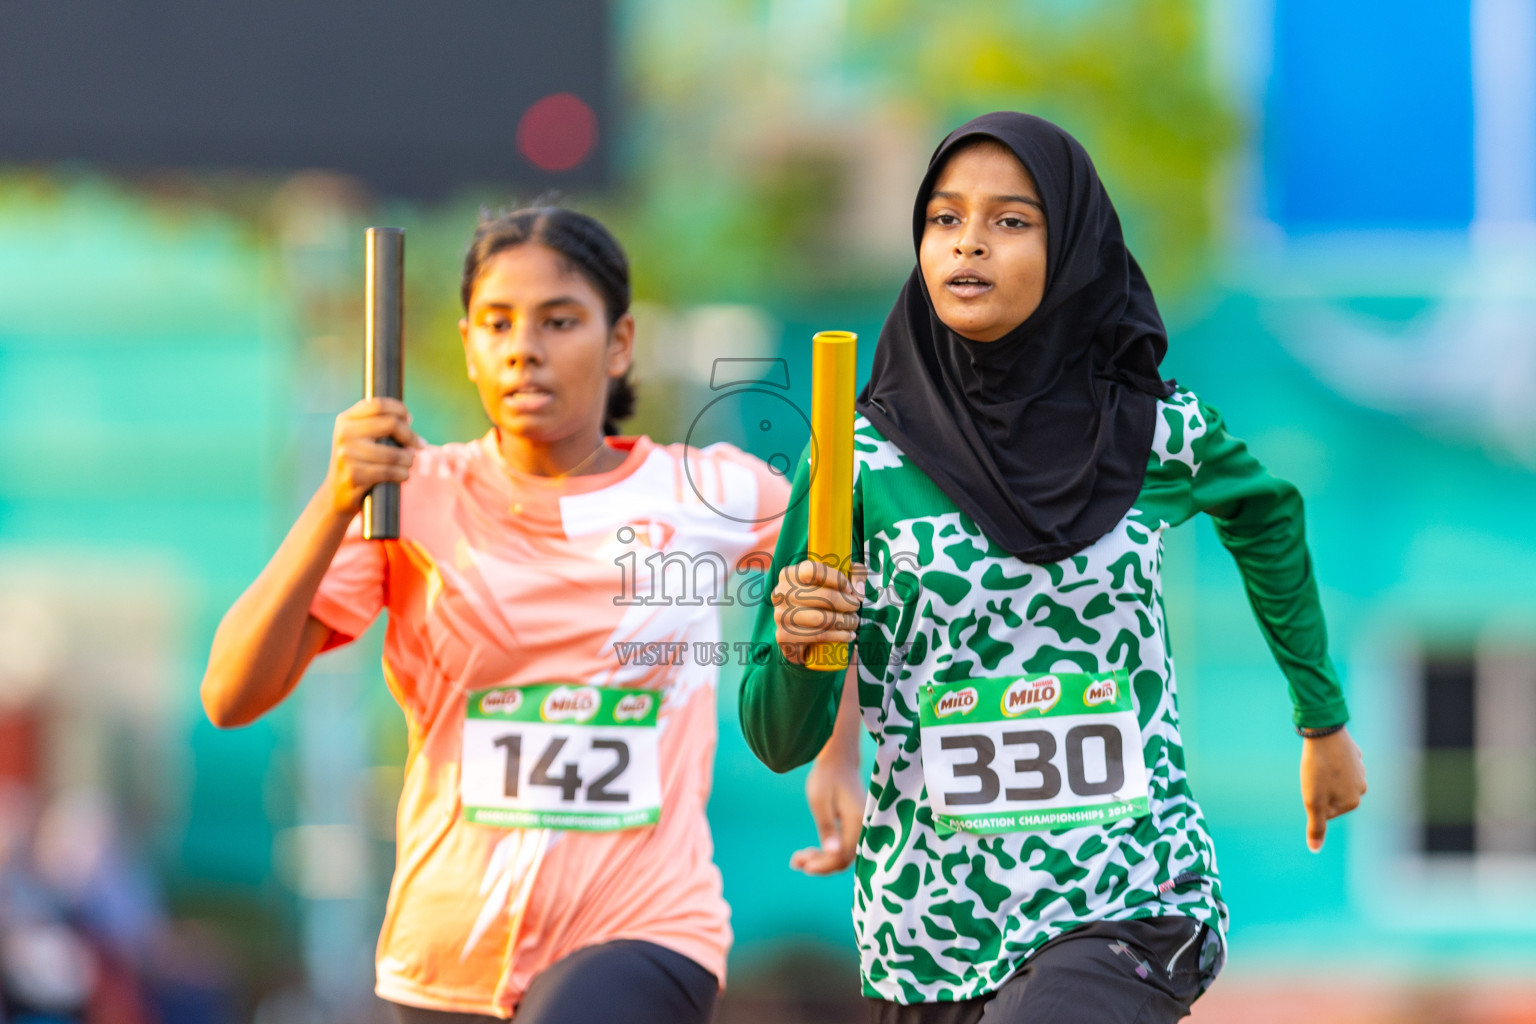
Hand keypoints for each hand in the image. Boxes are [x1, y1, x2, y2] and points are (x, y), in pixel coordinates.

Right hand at [326, 397, 422, 516]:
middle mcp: (344, 433)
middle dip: (410, 435)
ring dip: (409, 459)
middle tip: (419, 445)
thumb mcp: (361, 438)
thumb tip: (408, 419)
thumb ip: (378, 424)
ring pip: (394, 452)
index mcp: (346, 420)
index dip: (400, 410)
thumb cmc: (358, 462)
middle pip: (391, 423)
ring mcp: (347, 454)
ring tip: (410, 463)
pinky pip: (389, 471)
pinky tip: (404, 475)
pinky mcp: (354, 475)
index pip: (379, 404)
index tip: (409, 421)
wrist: (337, 494)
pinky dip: (403, 474)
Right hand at [771, 560, 861, 665]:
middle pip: (823, 596)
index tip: (850, 590)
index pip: (814, 570)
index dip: (837, 579)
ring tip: (854, 622)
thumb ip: (854, 574)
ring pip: (821, 618)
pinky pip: (817, 636)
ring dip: (845, 622)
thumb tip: (858, 592)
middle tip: (856, 608)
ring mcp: (780, 616)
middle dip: (847, 603)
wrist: (800, 633)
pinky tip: (847, 635)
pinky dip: (838, 636)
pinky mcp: (784, 637)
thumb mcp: (838, 581)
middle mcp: (780, 593)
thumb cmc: (820, 601)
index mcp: (790, 575)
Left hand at [790, 753, 863, 874]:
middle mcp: (862, 828)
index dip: (823, 865)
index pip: (842, 856)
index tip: (802, 866)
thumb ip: (827, 828)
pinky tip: (807, 853)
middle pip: (843, 859)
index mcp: (856, 822)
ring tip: (797, 860)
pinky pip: (842, 848)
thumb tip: (833, 853)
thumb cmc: (827, 777)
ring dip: (821, 860)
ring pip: (842, 855)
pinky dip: (825, 853)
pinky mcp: (853, 827)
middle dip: (820, 865)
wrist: (838, 761)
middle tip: (795, 862)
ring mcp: (860, 829)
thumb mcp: (820, 801)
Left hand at [1300, 727, 1365, 851]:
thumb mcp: (1312, 801)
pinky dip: (1328, 760)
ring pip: (1333, 779)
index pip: (1324, 812)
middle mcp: (1361, 788)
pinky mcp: (1354, 754)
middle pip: (1329, 795)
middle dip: (1319, 787)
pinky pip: (1336, 763)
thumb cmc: (1318, 769)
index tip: (1311, 785)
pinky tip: (1326, 752)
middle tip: (1314, 773)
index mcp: (1353, 802)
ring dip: (1323, 773)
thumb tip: (1315, 850)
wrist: (1325, 733)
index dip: (1311, 799)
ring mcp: (1360, 770)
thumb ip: (1316, 827)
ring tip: (1319, 763)